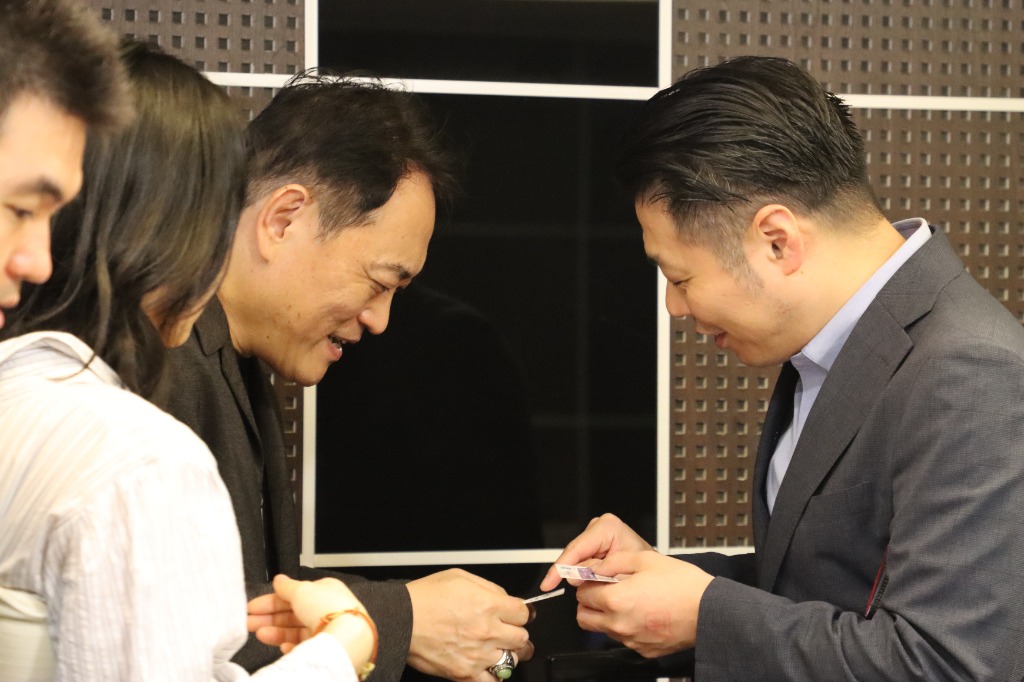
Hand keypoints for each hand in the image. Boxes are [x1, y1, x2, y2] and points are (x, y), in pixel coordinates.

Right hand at [247, 574, 374, 668]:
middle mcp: (326, 609)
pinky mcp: (325, 648)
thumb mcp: (301, 590)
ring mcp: (326, 629)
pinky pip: (303, 646)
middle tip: (249, 622)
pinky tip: (283, 647)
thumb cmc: (328, 609)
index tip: (253, 607)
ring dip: (275, 632)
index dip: (272, 600)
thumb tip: (279, 580)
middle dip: (269, 618)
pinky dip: (291, 646)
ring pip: (295, 630)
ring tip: (259, 634)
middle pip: (292, 613)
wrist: (346, 637)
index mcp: (324, 590)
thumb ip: (287, 586)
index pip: (292, 595)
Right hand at [406, 568, 532, 681]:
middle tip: (510, 631)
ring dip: (509, 654)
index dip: (522, 613)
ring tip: (500, 649)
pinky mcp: (464, 672)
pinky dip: (494, 676)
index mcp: (488, 605)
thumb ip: (488, 587)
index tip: (518, 615)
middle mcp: (487, 631)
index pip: (525, 613)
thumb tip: (504, 598)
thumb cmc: (424, 597)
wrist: (400, 620)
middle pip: (522, 638)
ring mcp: (477, 654)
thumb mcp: (459, 577)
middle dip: (518, 633)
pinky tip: (489, 667)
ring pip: (512, 660)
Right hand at [540, 514, 652, 590]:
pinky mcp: (594, 544)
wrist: (655, 575)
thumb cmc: (645, 572)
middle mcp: (600, 527)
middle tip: (582, 588)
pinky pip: (580, 562)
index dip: (560, 568)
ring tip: (597, 585)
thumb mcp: (620, 575)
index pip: (576, 548)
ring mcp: (596, 534)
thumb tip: (574, 577)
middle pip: (573, 553)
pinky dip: (582, 575)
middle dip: (572, 573)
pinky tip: (592, 583)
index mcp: (608, 527)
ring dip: (579, 576)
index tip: (549, 583)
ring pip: (575, 559)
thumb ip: (596, 575)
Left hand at [574, 551, 712, 656]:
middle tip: (604, 590)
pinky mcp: (644, 650)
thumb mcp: (645, 559)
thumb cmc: (683, 585)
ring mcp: (632, 640)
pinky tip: (642, 613)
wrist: (710, 610)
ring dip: (606, 615)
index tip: (597, 578)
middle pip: (584, 617)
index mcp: (617, 600)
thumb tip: (596, 567)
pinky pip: (624, 639)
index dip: (588, 583)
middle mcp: (620, 624)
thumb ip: (614, 562)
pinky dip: (626, 627)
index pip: (582, 595)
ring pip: (602, 630)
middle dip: (589, 602)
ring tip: (628, 600)